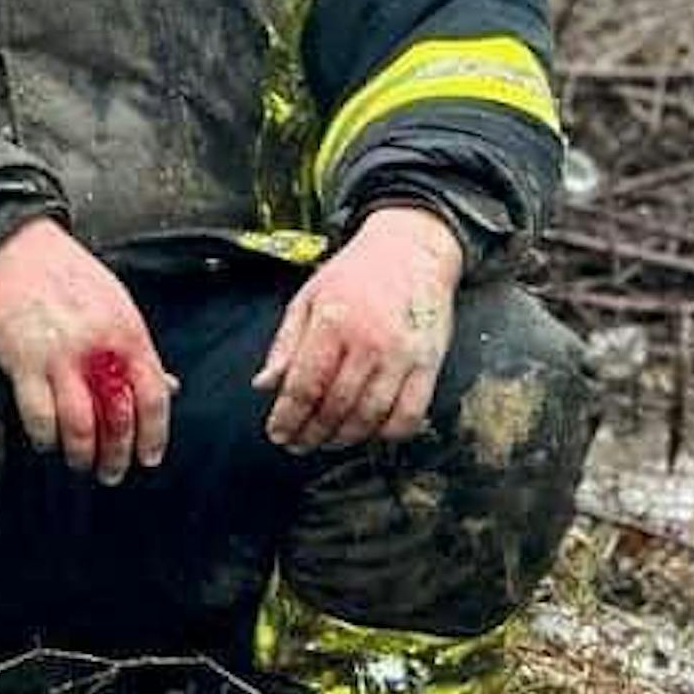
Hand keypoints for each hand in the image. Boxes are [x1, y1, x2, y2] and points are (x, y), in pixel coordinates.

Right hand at [0, 218, 175, 482]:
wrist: (18, 246)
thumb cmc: (71, 278)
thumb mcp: (118, 306)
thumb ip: (139, 351)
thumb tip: (170, 387)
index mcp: (128, 333)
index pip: (153, 396)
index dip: (155, 435)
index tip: (149, 459)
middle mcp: (98, 348)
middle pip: (118, 420)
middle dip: (117, 456)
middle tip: (111, 474)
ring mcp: (60, 356)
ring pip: (79, 426)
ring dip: (81, 455)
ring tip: (79, 463)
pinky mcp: (23, 360)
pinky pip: (38, 416)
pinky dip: (44, 438)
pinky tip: (46, 442)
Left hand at [253, 207, 461, 452]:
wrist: (412, 250)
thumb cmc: (355, 274)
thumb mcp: (308, 298)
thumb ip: (285, 344)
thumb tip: (263, 385)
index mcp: (333, 322)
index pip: (304, 385)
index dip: (288, 416)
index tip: (277, 433)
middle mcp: (369, 342)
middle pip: (335, 407)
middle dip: (311, 433)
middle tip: (297, 443)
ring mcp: (402, 356)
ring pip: (370, 417)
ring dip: (344, 438)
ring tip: (327, 441)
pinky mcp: (429, 365)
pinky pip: (409, 415)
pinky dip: (387, 433)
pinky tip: (369, 432)